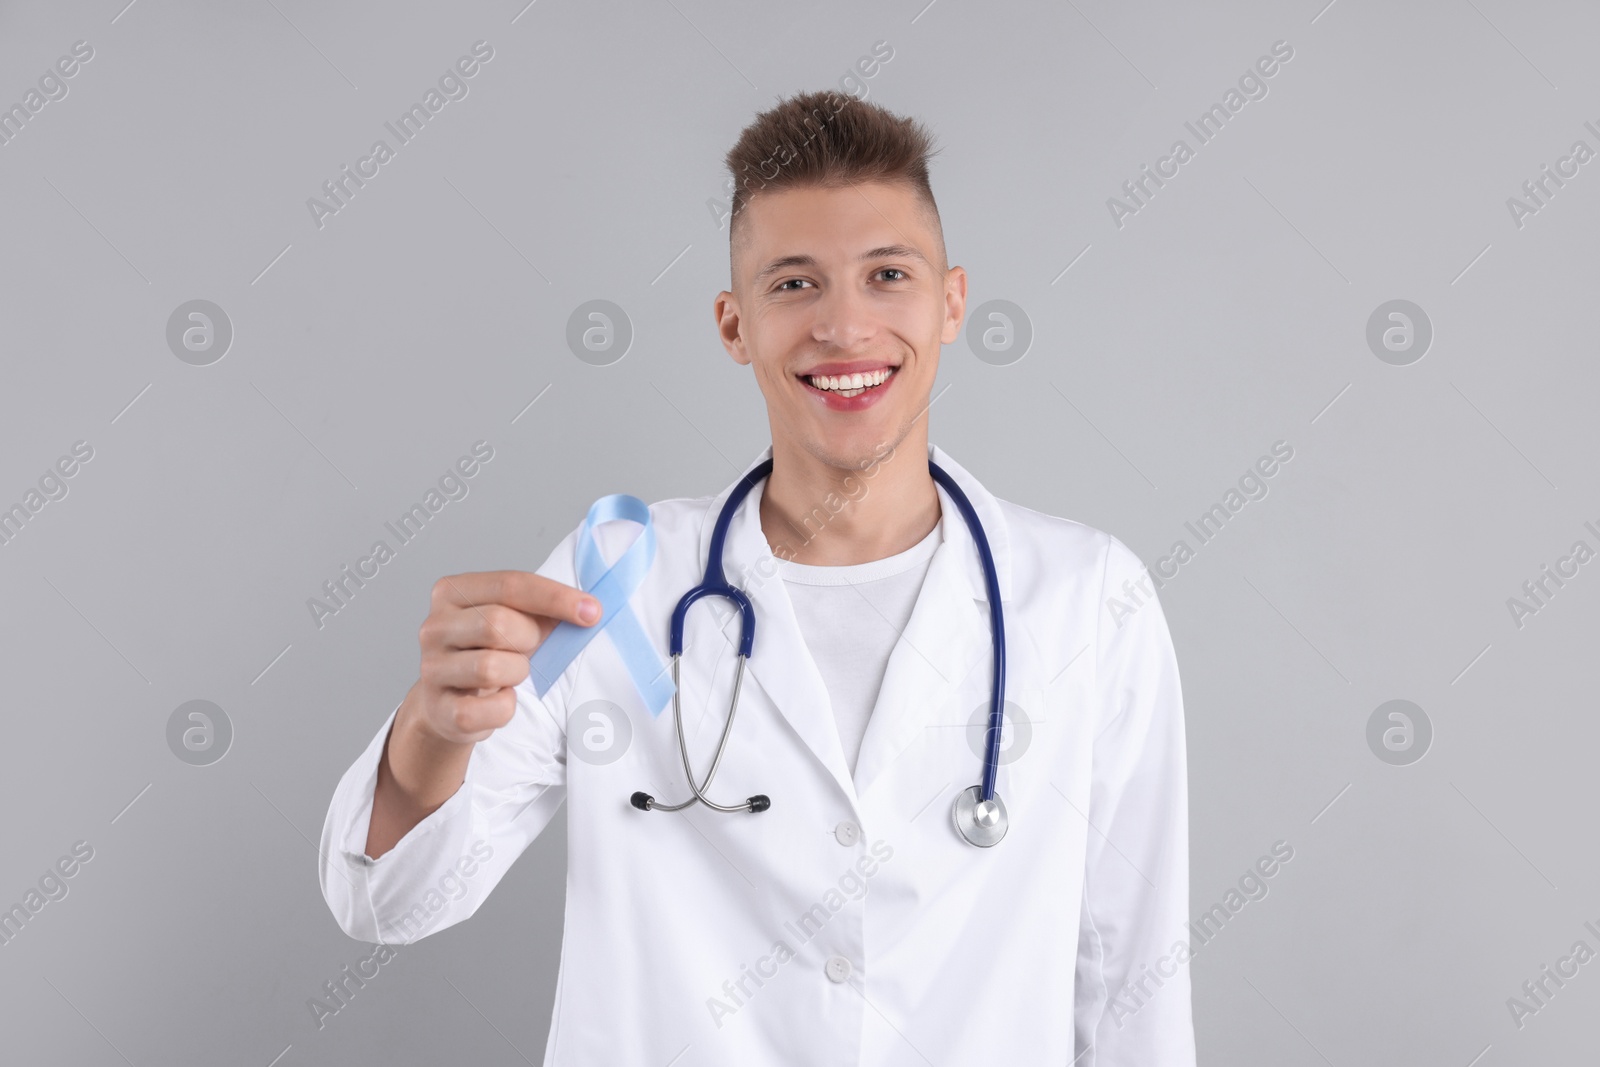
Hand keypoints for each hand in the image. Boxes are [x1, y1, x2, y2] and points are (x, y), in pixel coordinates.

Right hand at [408, 571, 601, 744]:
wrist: (447, 703)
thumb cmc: (488, 652)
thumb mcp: (511, 620)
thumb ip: (540, 608)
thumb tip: (589, 609)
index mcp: (452, 591)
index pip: (510, 584)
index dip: (556, 597)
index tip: (592, 611)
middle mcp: (434, 626)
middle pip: (498, 624)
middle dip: (529, 640)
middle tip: (530, 649)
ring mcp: (432, 668)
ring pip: (491, 667)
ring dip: (517, 673)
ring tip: (511, 674)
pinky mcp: (440, 709)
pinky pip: (491, 709)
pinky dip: (505, 708)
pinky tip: (501, 699)